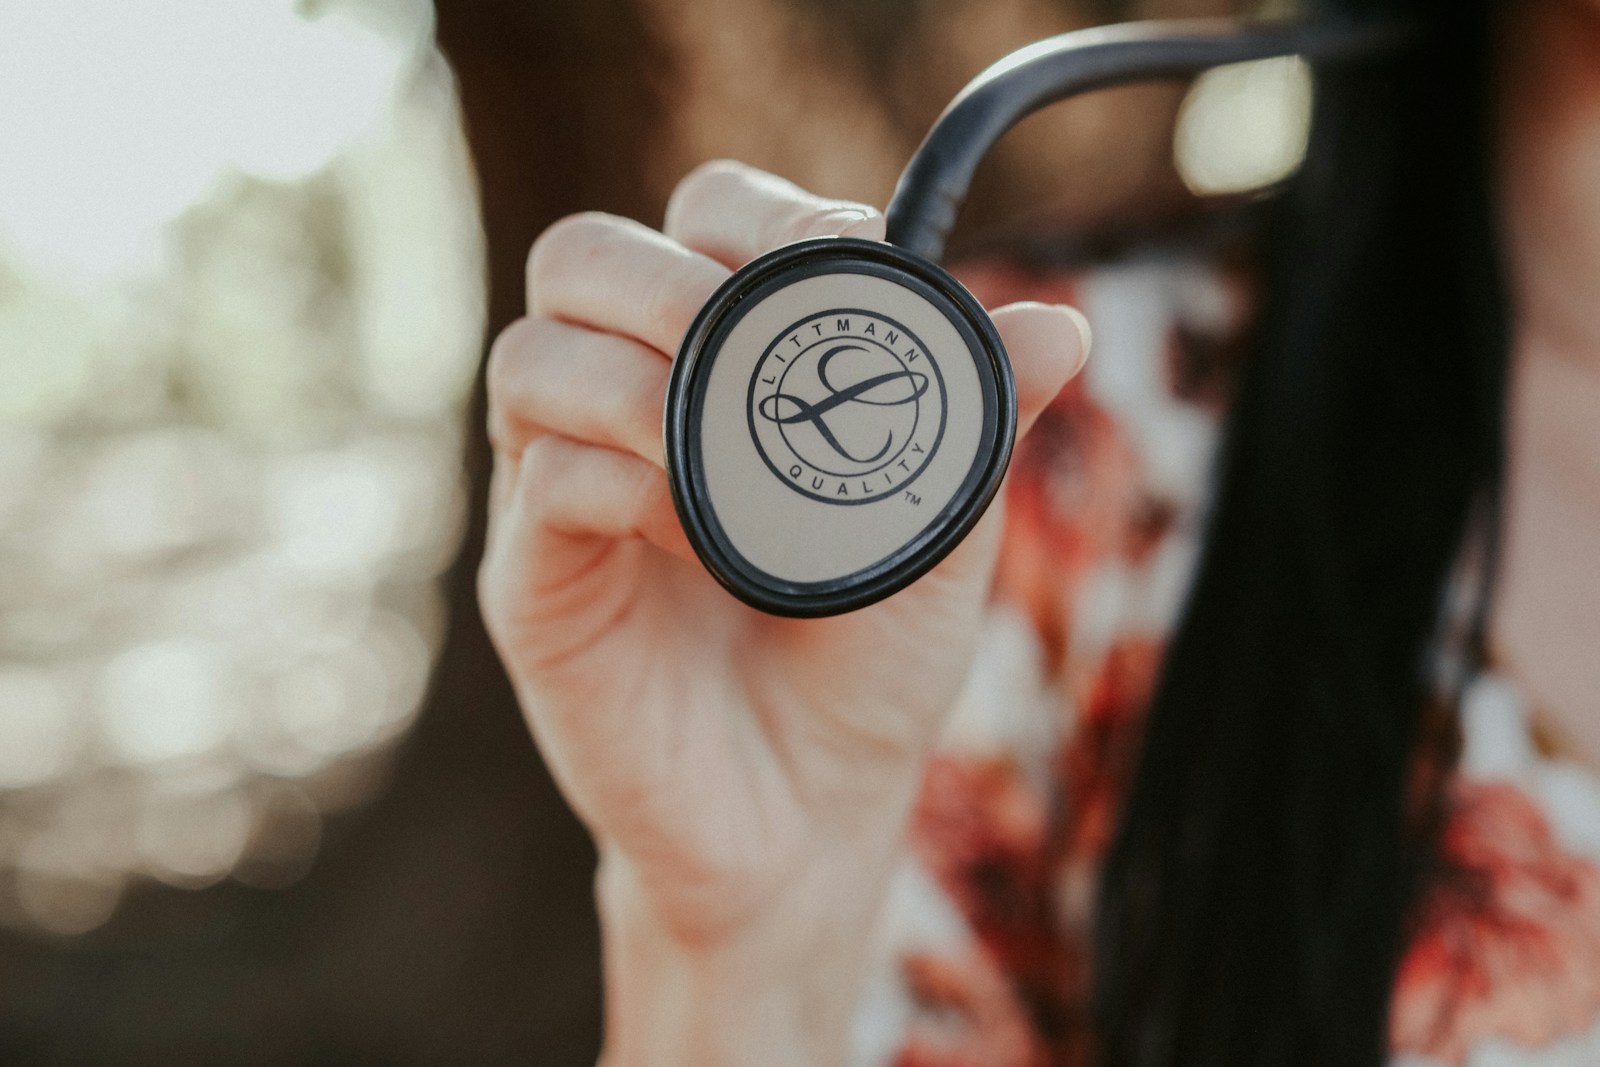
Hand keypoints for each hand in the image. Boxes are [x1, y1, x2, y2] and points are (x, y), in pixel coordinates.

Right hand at [479, 160, 1089, 1064]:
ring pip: (530, 356)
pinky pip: (539, 483)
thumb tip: (1060, 324)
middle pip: (578, 258)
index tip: (843, 253)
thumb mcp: (938, 533)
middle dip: (662, 274)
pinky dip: (620, 486)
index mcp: (717, 373)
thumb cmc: (866, 667)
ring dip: (632, 378)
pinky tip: (694, 540)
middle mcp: (624, 411)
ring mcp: (565, 494)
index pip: (693, 222)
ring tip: (718, 455)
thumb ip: (979, 424)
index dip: (759, 211)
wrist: (810, 816)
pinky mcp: (535, 585)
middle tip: (740, 336)